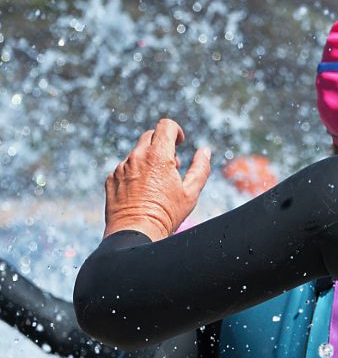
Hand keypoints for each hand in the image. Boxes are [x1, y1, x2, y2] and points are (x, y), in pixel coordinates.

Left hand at [104, 118, 210, 241]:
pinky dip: (135, 174)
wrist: (136, 231)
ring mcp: (121, 167)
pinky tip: (142, 193)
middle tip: (171, 167)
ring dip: (148, 161)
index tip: (180, 142)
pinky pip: (125, 168)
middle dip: (163, 145)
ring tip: (156, 185)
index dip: (176, 130)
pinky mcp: (111, 178)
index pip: (165, 126)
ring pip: (137, 154)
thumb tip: (205, 151)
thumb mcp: (191, 192)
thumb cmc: (167, 213)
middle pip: (150, 136)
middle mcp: (137, 156)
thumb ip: (200, 168)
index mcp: (158, 156)